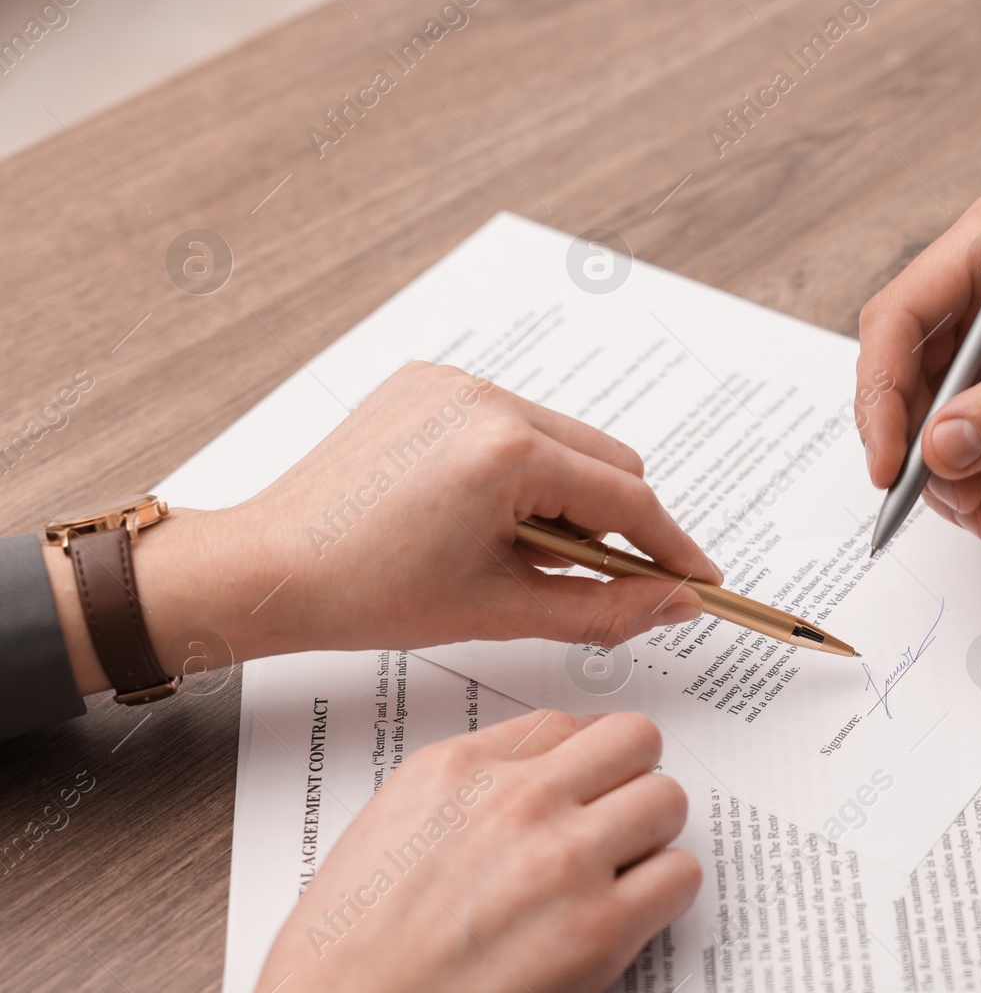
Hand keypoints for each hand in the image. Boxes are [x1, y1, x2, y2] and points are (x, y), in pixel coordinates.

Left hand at [50, 362, 720, 690]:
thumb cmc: (368, 593)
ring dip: (566, 492)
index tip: (699, 578)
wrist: (269, 568)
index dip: (671, 545)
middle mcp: (485, 398)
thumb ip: (605, 607)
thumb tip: (675, 603)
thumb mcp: (502, 610)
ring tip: (520, 551)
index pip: (627, 496)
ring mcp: (454, 382)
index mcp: (505, 451)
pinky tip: (483, 515)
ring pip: (559, 438)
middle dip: (616, 521)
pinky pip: (508, 420)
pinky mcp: (426, 382)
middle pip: (603, 457)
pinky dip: (519, 466)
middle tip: (601, 579)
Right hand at [255, 709, 699, 992]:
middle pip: (633, 742)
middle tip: (616, 816)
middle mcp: (516, 802)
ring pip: (667, 800)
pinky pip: (679, 875)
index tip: (588, 777)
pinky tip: (626, 913)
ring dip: (651, 834)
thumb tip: (546, 766)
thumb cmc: (353, 947)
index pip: (566, 722)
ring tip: (621, 868)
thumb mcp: (396, 823)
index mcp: (460, 770)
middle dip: (631, 779)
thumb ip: (474, 784)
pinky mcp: (598, 930)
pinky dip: (663, 893)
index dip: (585, 756)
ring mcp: (564, 861)